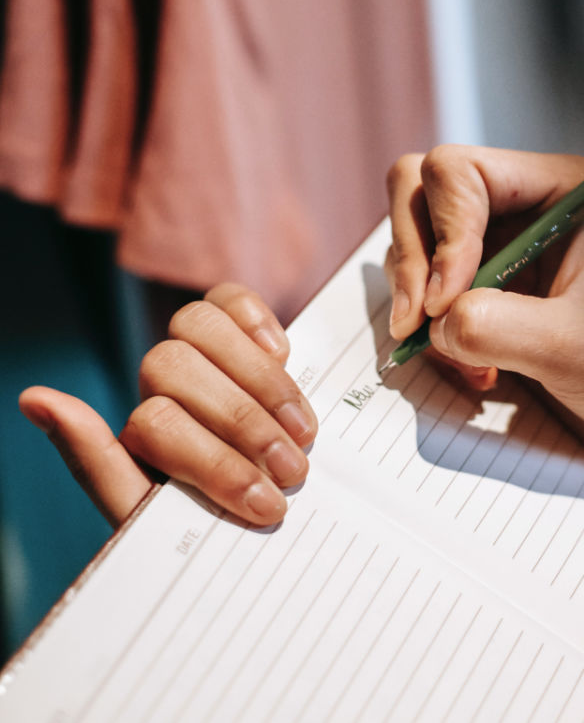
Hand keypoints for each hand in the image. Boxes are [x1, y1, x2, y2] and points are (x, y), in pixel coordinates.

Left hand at [19, 284, 316, 527]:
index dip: (215, 462)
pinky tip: (286, 358)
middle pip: (174, 366)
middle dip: (243, 424)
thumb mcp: (158, 517)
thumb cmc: (212, 526)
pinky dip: (259, 321)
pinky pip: (231, 298)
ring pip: (198, 324)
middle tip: (291, 471)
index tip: (264, 504)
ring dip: (260, 382)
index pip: (154, 420)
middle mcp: (163, 388)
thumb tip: (34, 398)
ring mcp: (205, 356)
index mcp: (140, 434)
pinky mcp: (246, 335)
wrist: (263, 531)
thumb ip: (98, 465)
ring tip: (303, 433)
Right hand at [385, 145, 583, 522]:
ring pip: (420, 247)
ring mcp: (507, 249)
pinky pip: (432, 294)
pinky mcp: (497, 292)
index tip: (443, 303)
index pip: (456, 173)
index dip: (440, 235)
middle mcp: (527, 206)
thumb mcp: (568, 346)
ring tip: (470, 362)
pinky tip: (479, 372)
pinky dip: (437, 333)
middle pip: (422, 196)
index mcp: (558, 189)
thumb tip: (430, 321)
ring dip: (424, 307)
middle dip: (412, 263)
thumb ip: (489, 325)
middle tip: (417, 326)